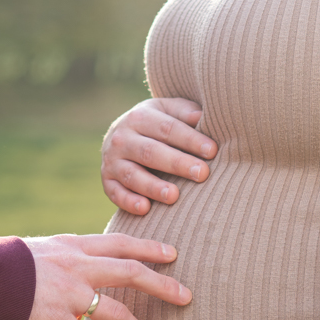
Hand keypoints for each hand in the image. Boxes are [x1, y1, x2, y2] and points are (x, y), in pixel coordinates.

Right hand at [22, 233, 191, 319]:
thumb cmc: (8, 262)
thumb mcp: (44, 249)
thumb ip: (69, 256)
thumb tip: (88, 264)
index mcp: (75, 246)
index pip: (121, 243)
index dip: (149, 248)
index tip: (173, 254)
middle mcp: (77, 266)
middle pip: (130, 272)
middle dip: (162, 285)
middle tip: (186, 297)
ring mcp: (67, 293)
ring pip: (116, 311)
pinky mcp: (53, 319)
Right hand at [101, 98, 217, 214]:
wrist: (120, 136)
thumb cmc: (157, 125)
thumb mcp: (168, 111)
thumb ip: (185, 112)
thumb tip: (202, 117)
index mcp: (140, 117)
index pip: (167, 128)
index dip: (190, 139)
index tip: (212, 151)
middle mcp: (122, 138)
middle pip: (150, 152)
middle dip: (177, 163)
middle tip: (201, 174)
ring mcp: (112, 162)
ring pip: (132, 175)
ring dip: (153, 187)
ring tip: (174, 196)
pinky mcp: (107, 182)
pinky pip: (116, 193)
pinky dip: (129, 201)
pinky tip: (145, 208)